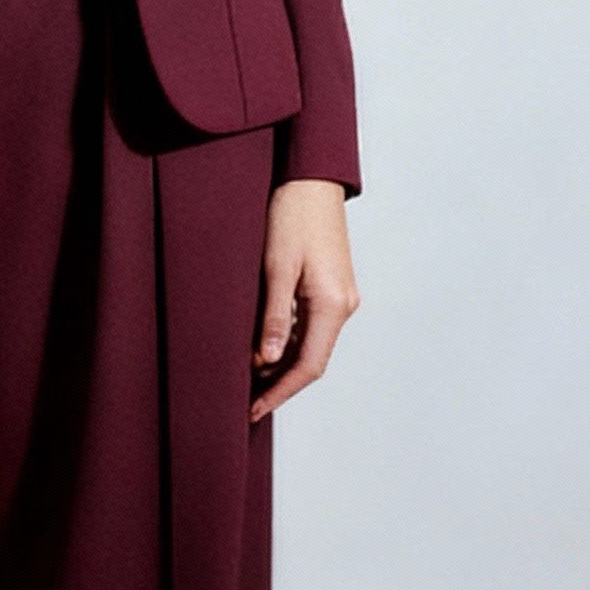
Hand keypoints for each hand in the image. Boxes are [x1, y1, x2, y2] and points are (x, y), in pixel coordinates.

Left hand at [251, 178, 357, 419]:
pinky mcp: (333, 286)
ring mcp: (341, 296)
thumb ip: (274, 317)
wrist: (311, 178)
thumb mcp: (276, 268)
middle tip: (245, 402)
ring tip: (248, 380)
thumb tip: (267, 361)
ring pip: (312, 344)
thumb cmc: (291, 215)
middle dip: (280, 384)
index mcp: (332, 304)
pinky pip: (312, 326)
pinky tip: (264, 348)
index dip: (280, 393)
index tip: (254, 410)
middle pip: (312, 360)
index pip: (308, 367)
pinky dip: (289, 342)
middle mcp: (343, 305)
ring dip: (283, 365)